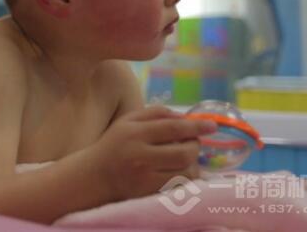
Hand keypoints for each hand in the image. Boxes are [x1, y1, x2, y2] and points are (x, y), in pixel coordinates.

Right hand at [87, 105, 216, 201]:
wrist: (94, 176)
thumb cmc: (115, 144)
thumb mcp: (128, 121)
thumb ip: (155, 113)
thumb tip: (185, 117)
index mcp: (134, 132)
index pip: (173, 128)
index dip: (196, 126)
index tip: (213, 125)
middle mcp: (139, 155)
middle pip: (183, 152)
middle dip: (195, 147)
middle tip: (193, 143)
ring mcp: (144, 177)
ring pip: (185, 172)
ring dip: (194, 164)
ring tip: (187, 159)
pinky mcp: (147, 193)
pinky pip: (179, 187)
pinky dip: (186, 179)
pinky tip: (181, 172)